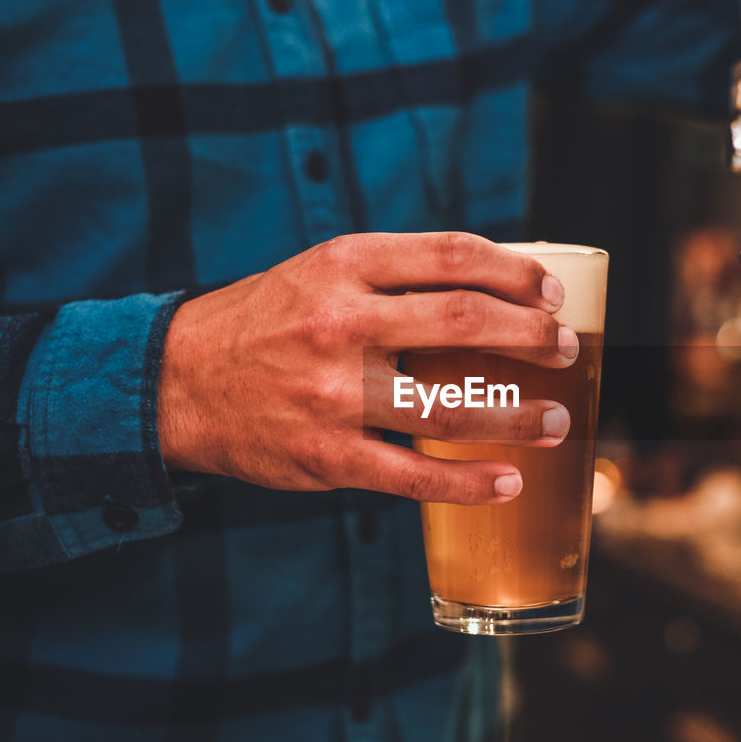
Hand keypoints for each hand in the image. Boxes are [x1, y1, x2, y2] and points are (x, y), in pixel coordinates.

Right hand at [157, 232, 577, 503]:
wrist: (174, 383)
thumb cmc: (264, 322)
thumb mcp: (318, 273)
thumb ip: (392, 276)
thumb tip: (489, 290)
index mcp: (343, 265)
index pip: (452, 257)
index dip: (515, 273)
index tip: (552, 293)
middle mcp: (341, 323)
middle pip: (465, 322)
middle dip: (532, 336)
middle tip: (566, 349)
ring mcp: (334, 394)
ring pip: (452, 406)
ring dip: (518, 415)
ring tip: (555, 422)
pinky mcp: (327, 456)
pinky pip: (414, 476)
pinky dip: (469, 484)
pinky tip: (508, 483)